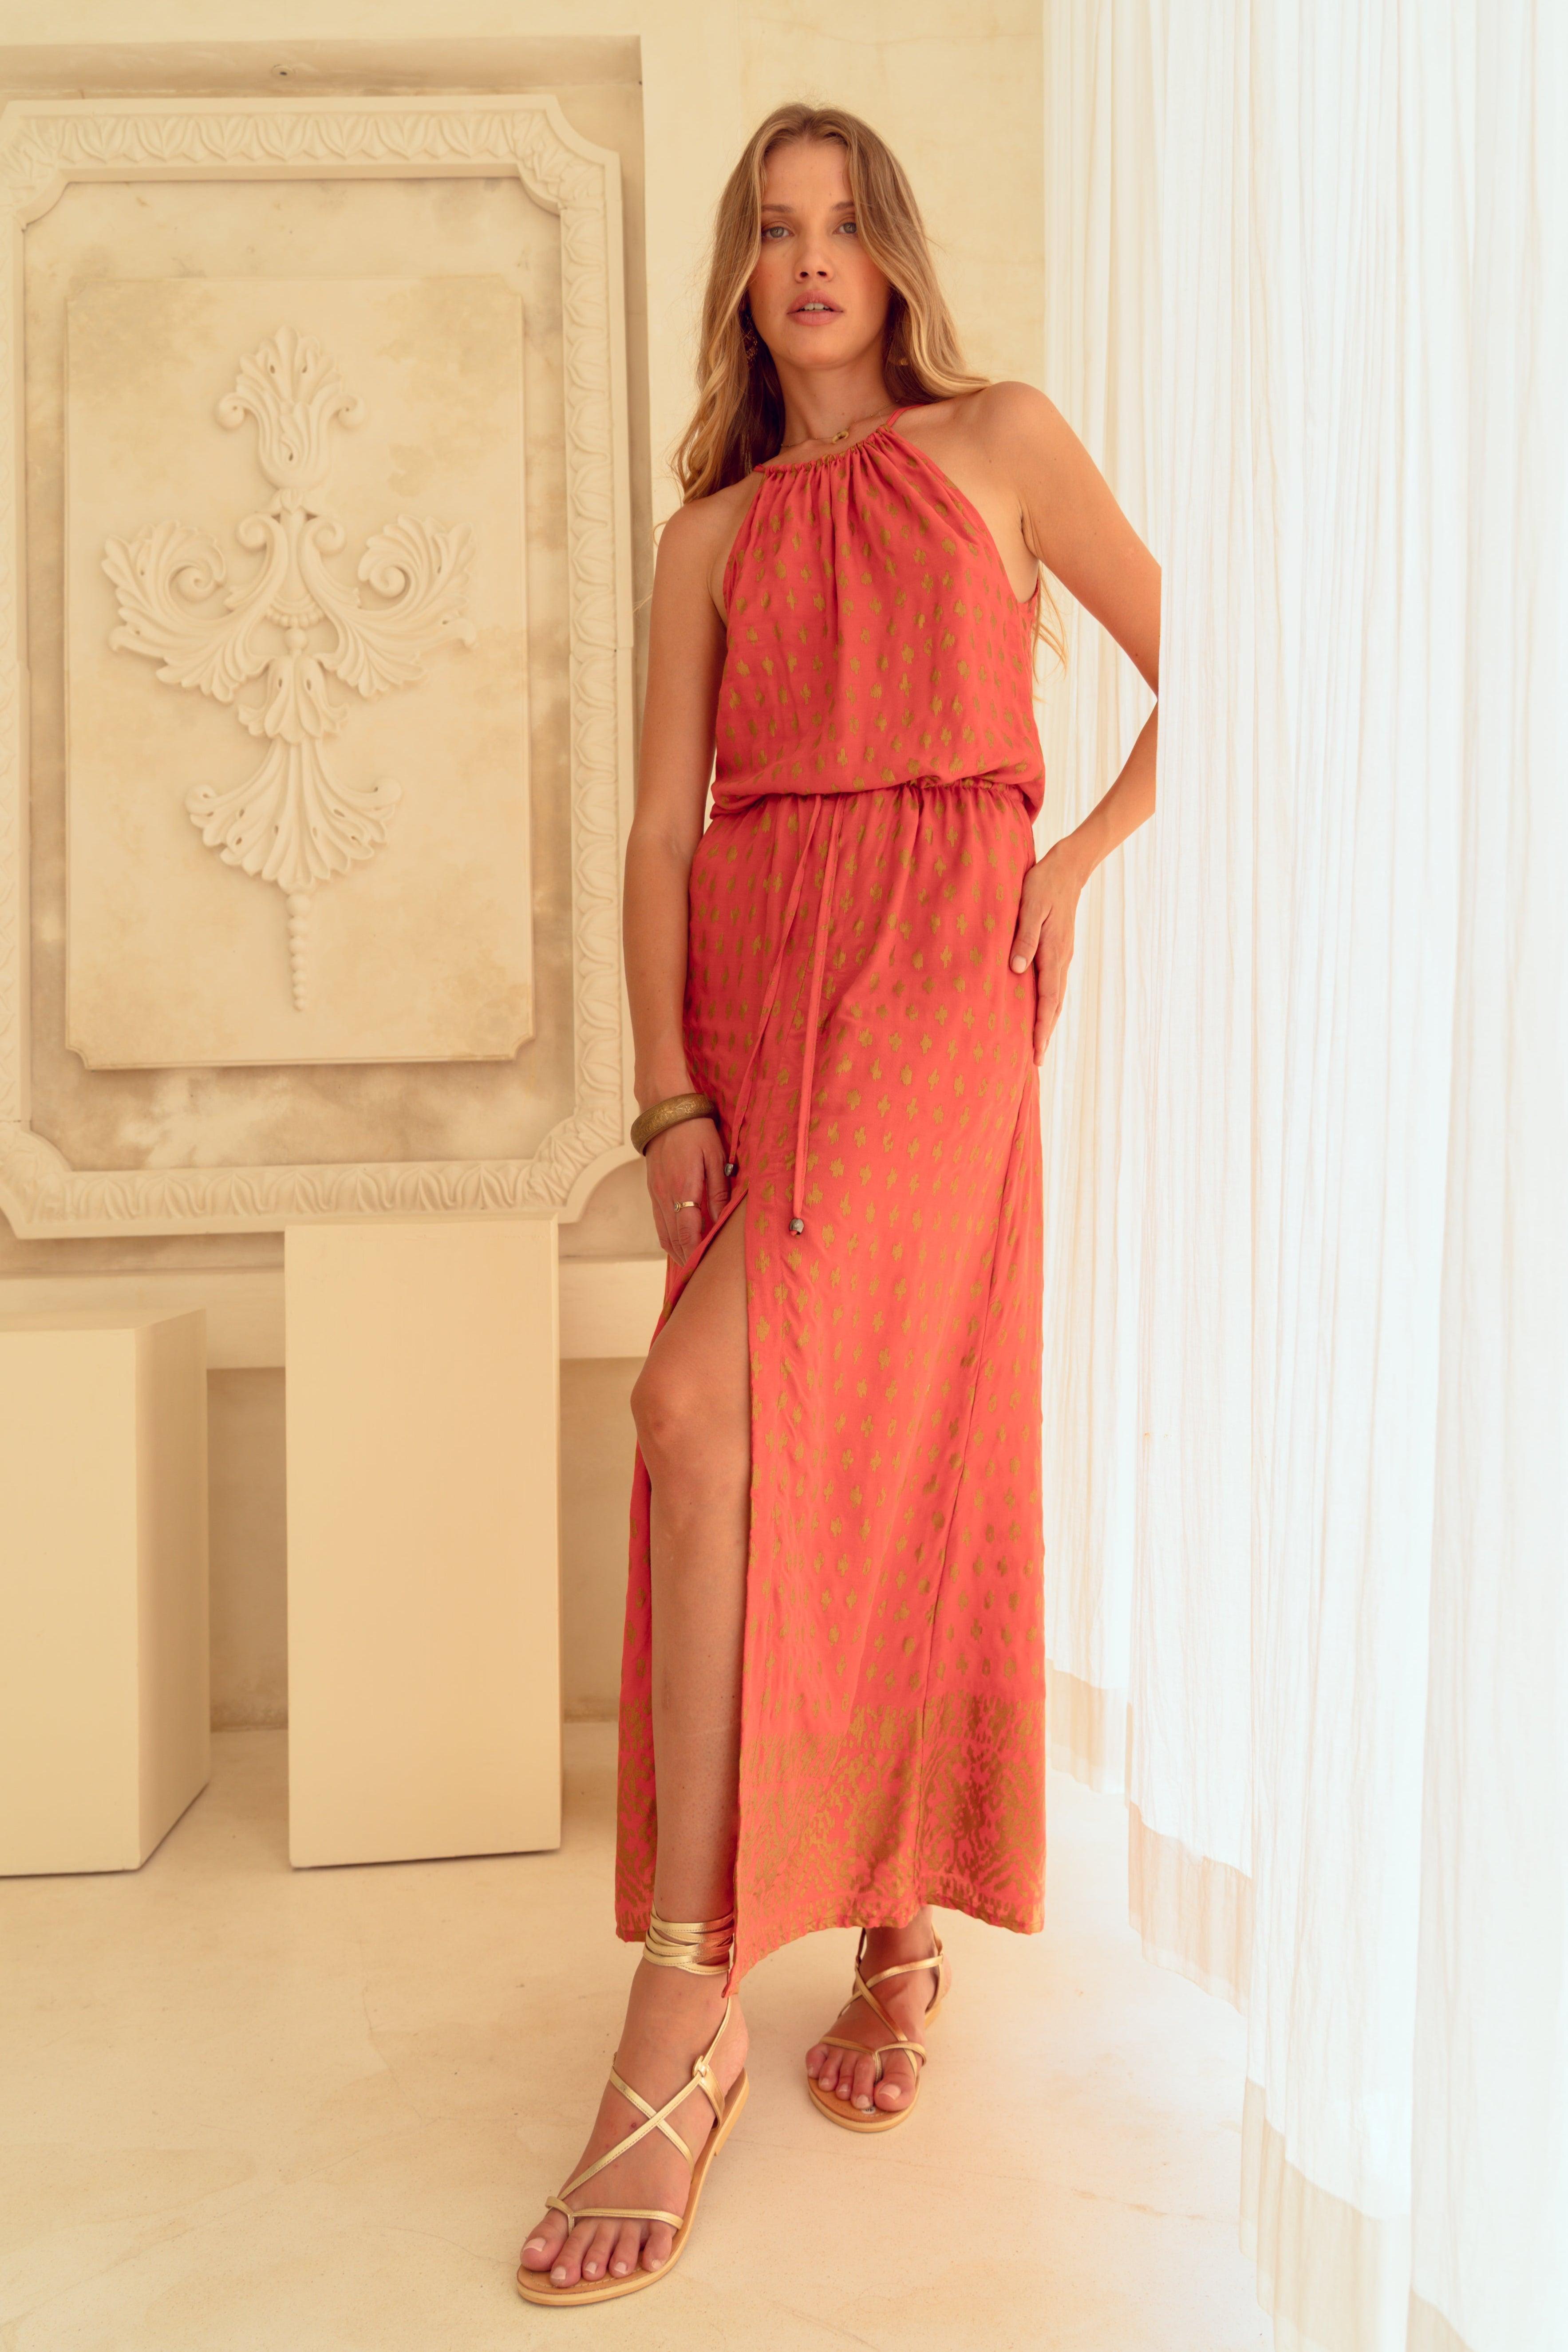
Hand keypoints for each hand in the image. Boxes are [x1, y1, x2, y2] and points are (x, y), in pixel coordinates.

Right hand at [645, 1116, 727, 1263]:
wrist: (666, 1113)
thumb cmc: (696, 1132)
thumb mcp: (715, 1157)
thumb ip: (719, 1190)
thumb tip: (724, 1218)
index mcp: (683, 1188)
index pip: (688, 1232)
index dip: (697, 1252)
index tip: (708, 1266)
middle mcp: (665, 1195)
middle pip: (674, 1240)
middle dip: (688, 1259)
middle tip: (703, 1274)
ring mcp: (656, 1194)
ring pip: (663, 1235)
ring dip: (677, 1252)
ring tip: (692, 1265)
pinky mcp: (653, 1191)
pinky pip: (659, 1223)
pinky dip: (669, 1238)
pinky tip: (680, 1244)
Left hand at [1008, 839, 1086, 1064]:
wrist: (1069, 866)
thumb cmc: (1044, 882)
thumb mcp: (1030, 904)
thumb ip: (1024, 936)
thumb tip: (1016, 969)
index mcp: (1053, 952)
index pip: (1046, 999)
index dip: (1040, 1027)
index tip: (1036, 1052)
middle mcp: (1061, 958)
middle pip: (1054, 1004)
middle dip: (1045, 1033)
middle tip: (1036, 1061)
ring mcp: (1063, 954)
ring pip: (1056, 996)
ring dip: (1048, 1020)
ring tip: (1038, 1043)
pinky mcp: (1060, 948)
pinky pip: (1055, 983)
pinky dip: (1049, 1003)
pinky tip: (1042, 1009)